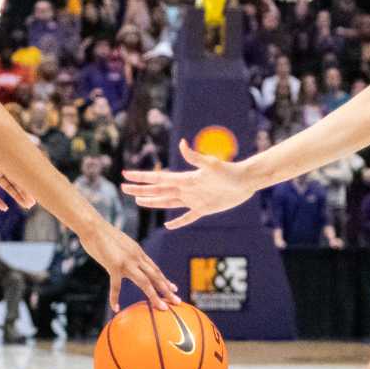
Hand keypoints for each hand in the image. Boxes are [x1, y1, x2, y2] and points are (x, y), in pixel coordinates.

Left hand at [0, 136, 34, 211]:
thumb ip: (10, 146)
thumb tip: (33, 142)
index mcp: (5, 154)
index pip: (20, 169)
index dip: (29, 180)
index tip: (39, 188)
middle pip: (16, 179)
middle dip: (25, 191)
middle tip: (33, 202)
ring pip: (6, 186)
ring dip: (15, 196)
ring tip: (26, 205)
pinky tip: (4, 208)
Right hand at [80, 223, 178, 311]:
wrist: (93, 226)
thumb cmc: (102, 234)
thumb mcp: (120, 244)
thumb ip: (126, 254)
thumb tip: (125, 262)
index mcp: (138, 252)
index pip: (155, 268)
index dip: (164, 279)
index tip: (173, 288)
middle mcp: (136, 257)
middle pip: (156, 276)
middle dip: (167, 289)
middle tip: (177, 301)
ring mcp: (126, 261)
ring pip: (145, 282)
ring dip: (154, 296)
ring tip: (162, 308)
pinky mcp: (114, 265)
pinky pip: (116, 286)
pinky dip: (114, 298)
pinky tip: (115, 307)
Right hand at [122, 138, 257, 228]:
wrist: (246, 180)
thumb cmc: (230, 171)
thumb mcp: (212, 164)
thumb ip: (195, 157)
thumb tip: (182, 143)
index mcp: (184, 179)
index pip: (158, 179)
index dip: (141, 177)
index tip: (125, 174)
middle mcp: (186, 188)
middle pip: (157, 190)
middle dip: (140, 189)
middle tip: (123, 187)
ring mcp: (194, 199)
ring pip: (167, 202)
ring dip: (152, 202)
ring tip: (138, 201)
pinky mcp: (204, 209)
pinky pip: (187, 217)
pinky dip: (177, 222)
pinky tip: (168, 225)